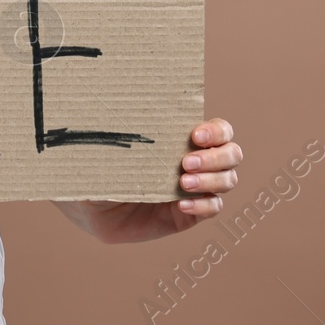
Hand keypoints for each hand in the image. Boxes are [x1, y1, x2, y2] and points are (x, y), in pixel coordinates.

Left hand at [52, 118, 240, 244]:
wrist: (92, 207)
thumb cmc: (100, 165)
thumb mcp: (108, 145)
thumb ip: (117, 131)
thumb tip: (112, 110)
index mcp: (182, 138)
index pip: (219, 129)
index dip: (216, 130)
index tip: (195, 134)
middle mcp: (197, 161)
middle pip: (232, 153)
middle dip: (216, 157)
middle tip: (186, 162)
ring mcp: (195, 188)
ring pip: (228, 180)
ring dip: (211, 180)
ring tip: (182, 183)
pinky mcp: (188, 214)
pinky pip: (212, 208)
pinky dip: (202, 205)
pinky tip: (181, 205)